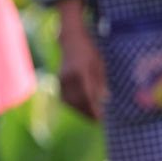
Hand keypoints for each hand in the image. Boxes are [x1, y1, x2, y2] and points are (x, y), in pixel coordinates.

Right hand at [56, 0, 105, 119]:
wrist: (70, 40)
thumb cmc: (88, 51)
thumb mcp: (99, 65)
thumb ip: (99, 82)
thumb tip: (103, 99)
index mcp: (80, 73)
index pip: (87, 97)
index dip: (93, 109)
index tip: (101, 118)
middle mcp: (68, 78)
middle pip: (77, 101)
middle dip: (87, 113)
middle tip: (97, 120)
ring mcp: (61, 79)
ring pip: (69, 101)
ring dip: (79, 110)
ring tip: (89, 116)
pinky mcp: (58, 80)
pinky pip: (64, 97)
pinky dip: (72, 104)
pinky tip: (80, 107)